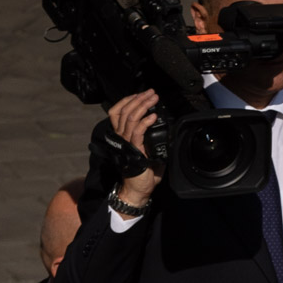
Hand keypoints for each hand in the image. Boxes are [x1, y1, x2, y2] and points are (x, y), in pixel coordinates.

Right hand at [107, 90, 164, 205]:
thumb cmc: (144, 173)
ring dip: (143, 106)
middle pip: (125, 111)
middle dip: (139, 99)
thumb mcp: (147, 150)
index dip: (128, 100)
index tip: (141, 94)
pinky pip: (137, 131)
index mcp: (122, 135)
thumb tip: (163, 128)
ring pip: (130, 117)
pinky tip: (153, 116)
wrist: (139, 189)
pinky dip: (145, 121)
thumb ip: (150, 138)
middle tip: (151, 93)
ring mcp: (126, 142)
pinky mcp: (134, 149)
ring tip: (153, 99)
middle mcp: (121, 136)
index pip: (118, 112)